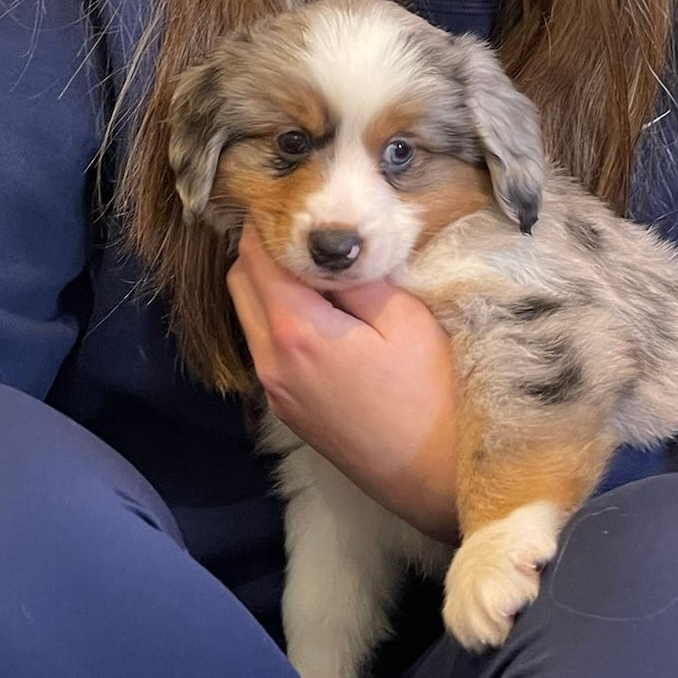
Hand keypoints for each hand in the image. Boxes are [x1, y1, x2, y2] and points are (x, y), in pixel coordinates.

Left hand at [226, 224, 458, 543]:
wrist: (436, 480)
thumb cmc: (434, 396)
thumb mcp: (405, 320)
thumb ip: (356, 278)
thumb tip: (326, 248)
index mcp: (296, 332)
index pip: (256, 255)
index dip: (268, 220)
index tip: (292, 197)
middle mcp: (270, 363)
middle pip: (241, 283)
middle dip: (263, 248)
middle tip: (306, 228)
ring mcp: (276, 392)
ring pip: (249, 316)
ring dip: (268, 284)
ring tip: (316, 267)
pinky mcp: (289, 412)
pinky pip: (265, 347)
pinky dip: (277, 318)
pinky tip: (320, 312)